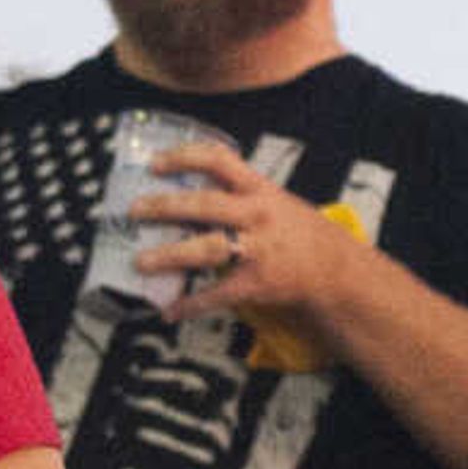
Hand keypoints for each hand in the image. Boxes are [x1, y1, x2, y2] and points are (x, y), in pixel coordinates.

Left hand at [127, 142, 370, 342]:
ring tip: (140, 262)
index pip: (219, 161)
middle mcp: (256, 215)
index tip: (154, 162)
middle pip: (204, 205)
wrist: (334, 268)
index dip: (184, 157)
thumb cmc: (295, 232)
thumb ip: (236, 196)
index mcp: (258, 190)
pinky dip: (190, 305)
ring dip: (169, 256)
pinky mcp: (256, 283)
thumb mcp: (272, 201)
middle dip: (164, 207)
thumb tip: (184, 195)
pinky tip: (169, 311)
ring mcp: (257, 250)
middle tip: (133, 211)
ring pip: (205, 249)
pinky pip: (217, 294)